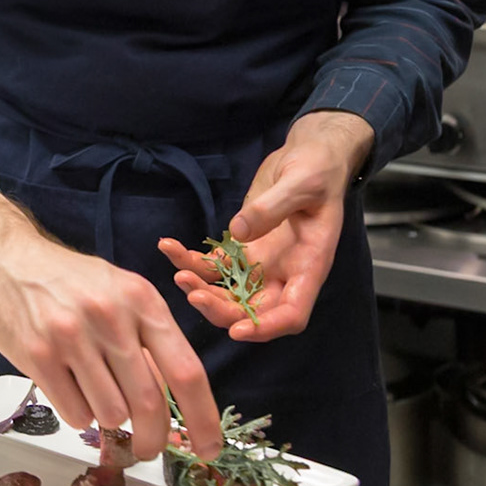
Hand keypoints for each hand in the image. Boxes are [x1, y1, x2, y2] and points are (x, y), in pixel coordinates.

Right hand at [0, 186, 222, 459]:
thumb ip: (147, 337)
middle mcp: (110, 317)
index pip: (186, 371)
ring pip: (111, 414)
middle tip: (149, 448)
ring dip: (108, 418)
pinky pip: (75, 413)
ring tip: (92, 392)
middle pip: (149, 403)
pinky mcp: (37, 355)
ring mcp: (71, 336)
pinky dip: (77, 413)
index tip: (210, 448)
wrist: (1, 255)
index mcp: (141, 300)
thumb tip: (175, 401)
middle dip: (154, 438)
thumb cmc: (65, 279)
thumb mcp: (118, 291)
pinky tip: (67, 386)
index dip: (204, 418)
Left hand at [158, 110, 372, 340]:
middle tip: (192, 294)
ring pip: (228, 292)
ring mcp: (261, 262)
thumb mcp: (302, 183)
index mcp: (309, 265)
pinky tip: (169, 247)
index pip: (292, 314)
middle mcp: (284, 272)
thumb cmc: (317, 170)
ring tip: (177, 274)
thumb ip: (272, 207)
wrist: (308, 155)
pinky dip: (190, 261)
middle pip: (253, 310)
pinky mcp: (242, 246)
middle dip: (222, 311)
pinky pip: (213, 264)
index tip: (237, 330)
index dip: (266, 327)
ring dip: (201, 289)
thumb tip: (238, 231)